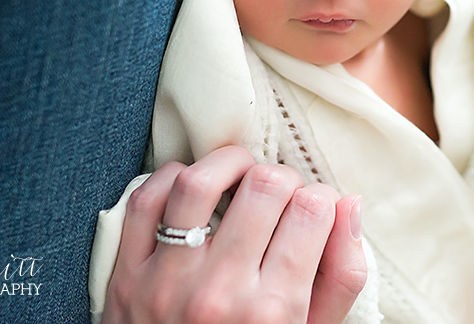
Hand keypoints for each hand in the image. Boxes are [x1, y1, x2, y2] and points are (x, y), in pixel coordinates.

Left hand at [104, 146, 366, 323]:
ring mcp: (166, 286)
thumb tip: (348, 203)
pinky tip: (192, 190)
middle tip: (281, 196)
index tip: (315, 210)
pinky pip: (144, 203)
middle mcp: (221, 296)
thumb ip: (341, 275)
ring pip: (199, 182)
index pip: (313, 210)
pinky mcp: (125, 281)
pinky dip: (170, 180)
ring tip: (240, 175)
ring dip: (228, 164)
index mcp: (275, 313)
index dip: (322, 198)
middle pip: (265, 186)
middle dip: (283, 179)